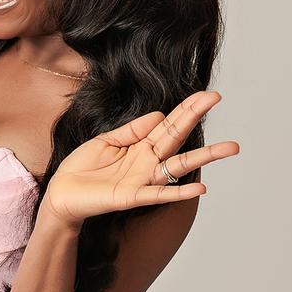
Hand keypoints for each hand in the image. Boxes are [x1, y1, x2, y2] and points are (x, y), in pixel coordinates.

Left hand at [44, 90, 237, 227]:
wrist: (61, 194)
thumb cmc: (82, 169)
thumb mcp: (105, 140)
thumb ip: (132, 130)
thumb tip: (159, 114)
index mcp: (140, 145)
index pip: (169, 123)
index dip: (186, 108)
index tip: (208, 94)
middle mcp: (147, 161)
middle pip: (177, 136)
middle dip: (196, 117)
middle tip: (217, 97)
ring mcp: (142, 179)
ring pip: (178, 165)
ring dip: (205, 157)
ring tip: (230, 148)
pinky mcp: (132, 197)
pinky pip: (160, 193)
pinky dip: (180, 192)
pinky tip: (201, 188)